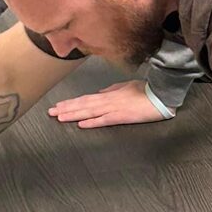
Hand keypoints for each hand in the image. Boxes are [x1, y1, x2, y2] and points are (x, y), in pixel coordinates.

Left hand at [48, 80, 173, 128]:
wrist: (161, 95)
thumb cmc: (146, 91)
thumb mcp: (125, 87)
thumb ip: (111, 90)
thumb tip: (99, 93)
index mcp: (109, 94)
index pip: (85, 99)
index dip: (71, 102)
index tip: (58, 105)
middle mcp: (108, 100)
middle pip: (83, 105)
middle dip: (66, 108)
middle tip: (51, 112)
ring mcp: (114, 108)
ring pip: (89, 111)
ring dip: (74, 114)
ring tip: (59, 117)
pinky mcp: (123, 116)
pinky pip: (104, 120)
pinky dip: (92, 122)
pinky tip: (81, 124)